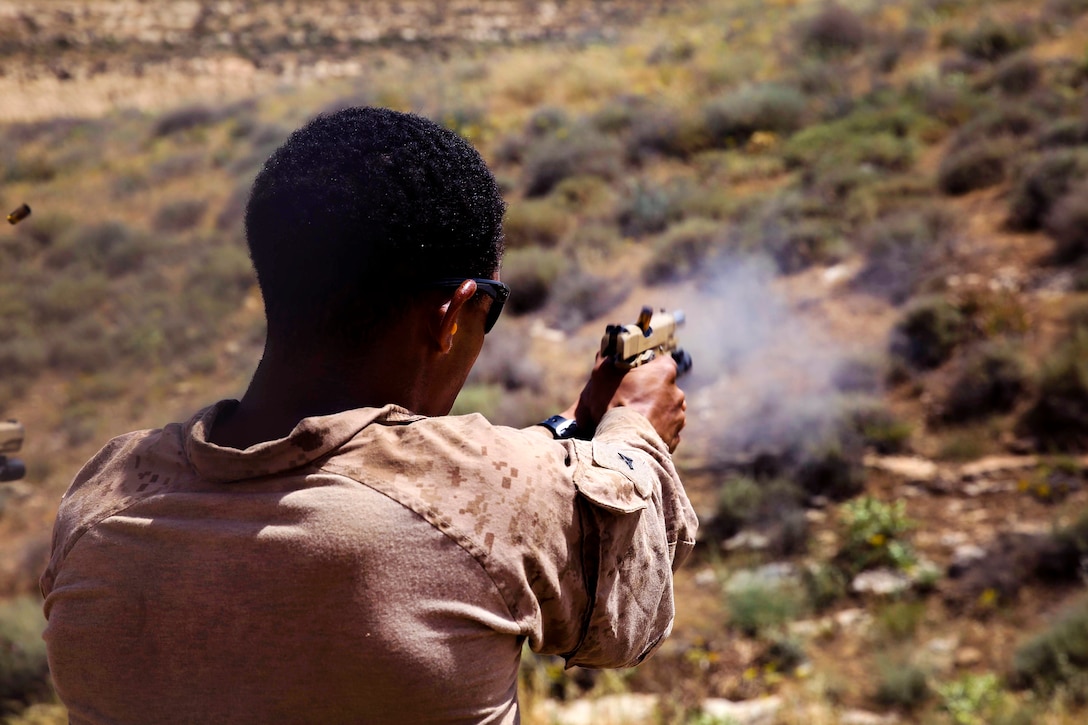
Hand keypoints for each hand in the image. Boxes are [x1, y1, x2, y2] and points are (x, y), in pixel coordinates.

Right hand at [563, 353, 686, 451]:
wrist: (623, 445)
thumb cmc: (613, 405)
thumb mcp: (602, 374)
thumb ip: (607, 359)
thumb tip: (607, 352)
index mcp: (665, 372)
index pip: (662, 361)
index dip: (648, 366)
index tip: (635, 374)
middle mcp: (677, 393)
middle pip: (664, 387)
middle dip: (651, 391)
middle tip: (630, 398)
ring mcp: (678, 417)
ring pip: (666, 409)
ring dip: (654, 412)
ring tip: (633, 419)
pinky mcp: (675, 437)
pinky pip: (665, 430)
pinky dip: (655, 431)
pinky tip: (639, 433)